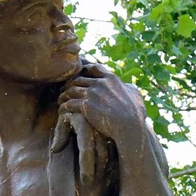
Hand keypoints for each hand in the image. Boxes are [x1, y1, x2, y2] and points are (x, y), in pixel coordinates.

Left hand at [52, 62, 147, 182]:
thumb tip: (126, 86)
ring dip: (63, 94)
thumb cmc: (135, 114)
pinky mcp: (85, 106)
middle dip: (69, 83)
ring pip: (71, 90)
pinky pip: (68, 103)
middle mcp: (100, 83)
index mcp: (112, 78)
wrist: (129, 127)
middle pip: (78, 78)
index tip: (79, 76)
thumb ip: (128, 88)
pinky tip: (61, 110)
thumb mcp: (135, 96)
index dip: (84, 70)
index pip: (93, 68)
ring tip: (60, 99)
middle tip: (64, 89)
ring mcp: (92, 94)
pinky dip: (63, 106)